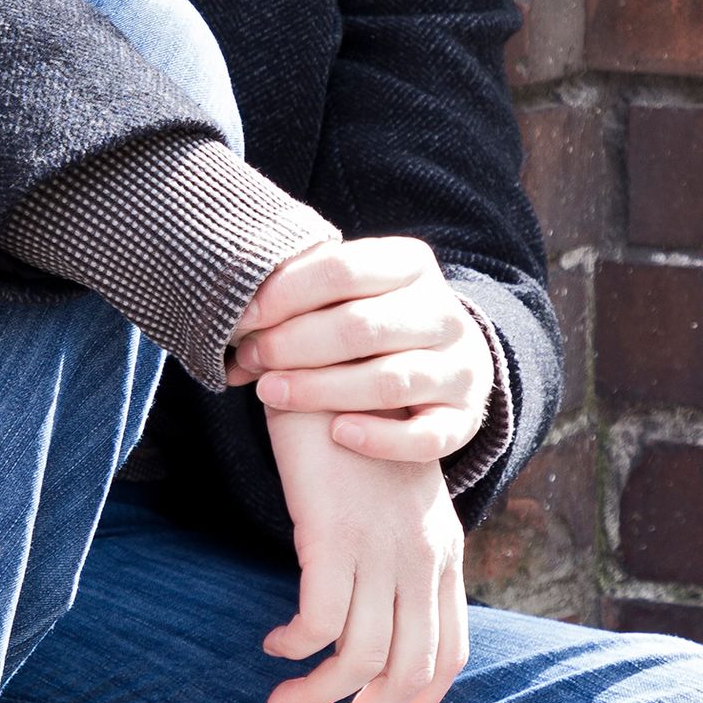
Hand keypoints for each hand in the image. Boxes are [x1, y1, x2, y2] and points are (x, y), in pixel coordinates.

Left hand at [226, 236, 493, 463]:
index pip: (342, 269)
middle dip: (293, 344)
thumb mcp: (345, 295)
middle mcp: (444, 314)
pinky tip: (339, 433)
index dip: (284, 293)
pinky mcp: (465, 419)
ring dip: (320, 389)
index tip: (243, 317)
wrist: (441, 365)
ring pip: (388, 380)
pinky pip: (426, 436)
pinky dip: (381, 437)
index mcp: (412, 265)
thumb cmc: (368, 324)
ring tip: (270, 392)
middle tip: (250, 359)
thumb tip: (237, 325)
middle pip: (360, 326)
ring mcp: (460, 368)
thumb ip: (300, 298)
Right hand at [260, 409, 467, 702]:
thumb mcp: (390, 497)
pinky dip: (294, 648)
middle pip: (411, 670)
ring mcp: (381, 546)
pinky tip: (272, 645)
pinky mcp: (333, 534)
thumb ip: (393, 551)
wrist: (328, 359)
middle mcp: (423, 556)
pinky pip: (317, 622)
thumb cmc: (348, 429)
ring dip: (318, 695)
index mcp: (443, 550)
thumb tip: (367, 620)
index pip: (449, 652)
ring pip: (362, 657)